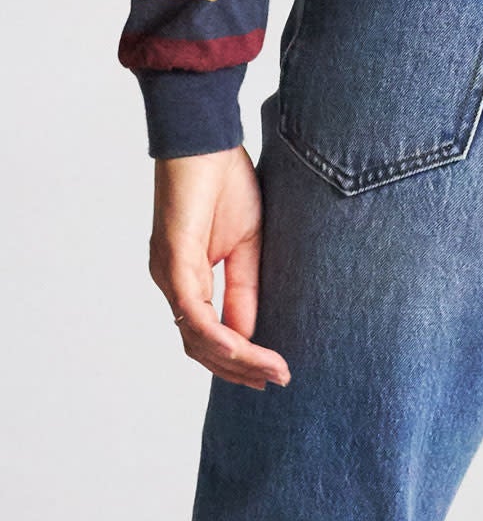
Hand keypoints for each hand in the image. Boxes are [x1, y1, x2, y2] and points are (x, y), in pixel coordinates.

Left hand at [148, 145, 290, 389]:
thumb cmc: (225, 180)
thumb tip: (248, 335)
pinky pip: (195, 312)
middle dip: (239, 369)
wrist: (206, 139)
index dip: (240, 359)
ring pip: (197, 337)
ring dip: (235, 359)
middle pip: (200, 347)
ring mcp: (169, 274)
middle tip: (274, 380)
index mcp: (187, 278)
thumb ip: (244, 289)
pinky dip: (220, 336)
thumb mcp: (246, 243)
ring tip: (270, 369)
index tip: (274, 372)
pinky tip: (245, 347)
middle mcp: (172, 283)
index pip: (208, 335)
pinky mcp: (175, 261)